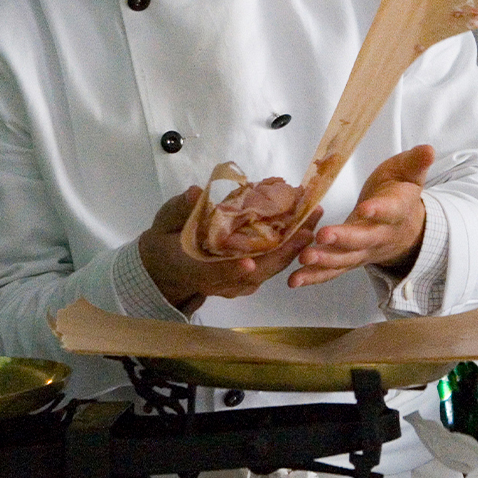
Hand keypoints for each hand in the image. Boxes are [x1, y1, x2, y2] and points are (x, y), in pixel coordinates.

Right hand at [138, 187, 321, 311]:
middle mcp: (220, 282)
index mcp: (194, 270)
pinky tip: (304, 225)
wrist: (168, 269)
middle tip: (305, 228)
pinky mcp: (249, 278)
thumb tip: (195, 193)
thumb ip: (179, 210)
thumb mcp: (164, 224)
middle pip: (255, 274)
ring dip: (293, 247)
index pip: (213, 273)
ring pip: (269, 270)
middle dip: (283, 252)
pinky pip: (272, 265)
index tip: (247, 264)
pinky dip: (289, 247)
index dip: (231, 270)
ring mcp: (237, 284)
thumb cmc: (167, 244)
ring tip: (313, 218)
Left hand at [291, 145, 434, 287]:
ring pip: (346, 259)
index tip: (365, 208)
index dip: (378, 210)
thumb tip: (429, 149)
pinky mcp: (350, 260)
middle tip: (324, 235)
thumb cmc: (400, 193)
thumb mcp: (409, 173)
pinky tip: (295, 280)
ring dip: (325, 261)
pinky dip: (314, 277)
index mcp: (397, 210)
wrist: (405, 227)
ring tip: (305, 259)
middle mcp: (381, 235)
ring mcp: (365, 251)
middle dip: (344, 239)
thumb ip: (416, 162)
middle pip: (363, 240)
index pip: (390, 211)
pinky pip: (333, 271)